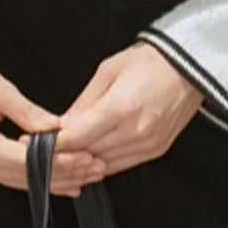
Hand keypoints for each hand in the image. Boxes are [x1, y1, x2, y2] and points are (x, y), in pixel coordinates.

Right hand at [0, 56, 108, 195]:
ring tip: (87, 174)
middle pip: (27, 177)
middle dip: (65, 174)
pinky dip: (42, 178)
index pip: (26, 160)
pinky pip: (15, 176)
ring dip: (57, 179)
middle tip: (95, 168)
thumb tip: (56, 127)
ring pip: (24, 181)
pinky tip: (65, 182)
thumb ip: (28, 112)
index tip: (85, 157)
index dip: (58, 161)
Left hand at [50, 41, 205, 177]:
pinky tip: (94, 153)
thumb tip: (63, 124)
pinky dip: (105, 162)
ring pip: (103, 165)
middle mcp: (134, 131)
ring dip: (84, 161)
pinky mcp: (156, 150)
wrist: (190, 65)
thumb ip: (83, 102)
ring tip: (70, 152)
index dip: (53, 143)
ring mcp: (147, 144)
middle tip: (48, 148)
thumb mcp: (108, 72)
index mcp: (119, 109)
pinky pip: (122, 165)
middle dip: (65, 153)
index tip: (38, 142)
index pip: (75, 138)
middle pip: (87, 154)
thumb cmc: (151, 61)